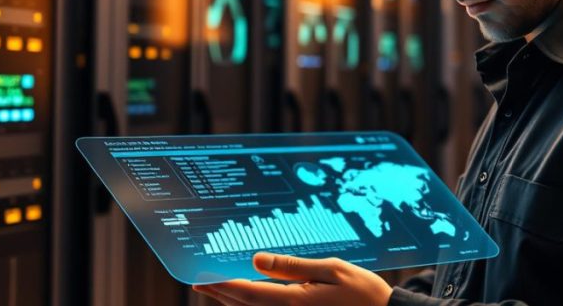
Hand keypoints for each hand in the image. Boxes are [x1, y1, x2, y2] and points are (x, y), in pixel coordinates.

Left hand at [192, 252, 393, 305]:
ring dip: (234, 303)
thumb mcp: (331, 270)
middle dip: (221, 294)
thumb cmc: (362, 293)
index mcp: (294, 302)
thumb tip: (256, 260)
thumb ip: (291, 267)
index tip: (200, 277)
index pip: (247, 295)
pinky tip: (248, 298)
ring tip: (217, 288)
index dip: (221, 286)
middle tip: (200, 281)